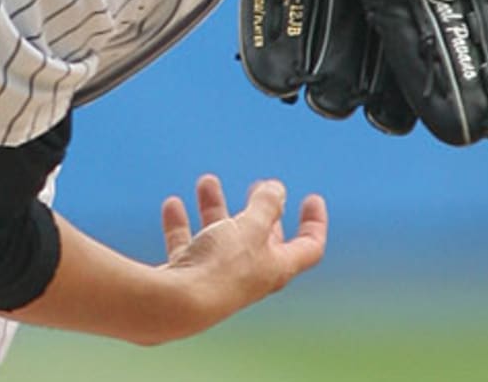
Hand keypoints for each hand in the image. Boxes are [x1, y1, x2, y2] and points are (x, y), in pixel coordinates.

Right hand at [158, 174, 326, 329]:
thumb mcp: (251, 226)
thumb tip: (277, 189)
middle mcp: (250, 275)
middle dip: (260, 210)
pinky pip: (187, 246)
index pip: (308, 247)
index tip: (312, 198)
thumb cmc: (221, 266)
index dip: (314, 223)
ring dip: (214, 208)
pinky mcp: (188, 278)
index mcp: (276, 267)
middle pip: (262, 239)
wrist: (177, 304)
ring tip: (207, 182)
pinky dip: (181, 224)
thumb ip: (266, 204)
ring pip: (220, 237)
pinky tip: (173, 205)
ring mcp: (217, 277)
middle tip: (257, 186)